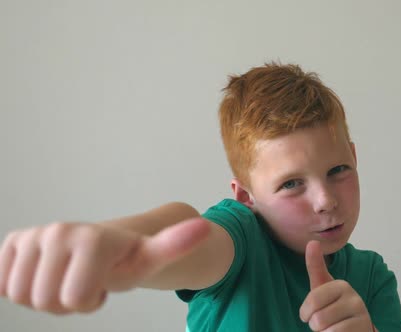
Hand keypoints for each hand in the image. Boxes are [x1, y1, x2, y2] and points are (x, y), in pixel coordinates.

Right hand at [0, 217, 208, 313]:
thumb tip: (204, 227)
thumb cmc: (127, 258)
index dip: (90, 302)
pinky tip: (49, 273)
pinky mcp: (13, 243)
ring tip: (72, 277)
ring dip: (47, 296)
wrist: (102, 245)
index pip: (74, 299)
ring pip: (21, 296)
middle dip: (68, 302)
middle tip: (88, 281)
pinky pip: (1, 284)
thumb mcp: (153, 257)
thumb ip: (176, 244)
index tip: (105, 283)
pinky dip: (23, 287)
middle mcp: (58, 231)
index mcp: (91, 238)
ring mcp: (32, 236)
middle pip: (45, 302)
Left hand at [300, 240, 374, 331]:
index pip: (312, 302)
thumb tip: (312, 241)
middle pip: (317, 319)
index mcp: (341, 285)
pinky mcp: (363, 330)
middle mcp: (354, 298)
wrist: (356, 327)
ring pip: (325, 330)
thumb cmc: (334, 307)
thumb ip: (315, 266)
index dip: (306, 313)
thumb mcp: (322, 287)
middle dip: (316, 325)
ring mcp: (361, 316)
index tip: (312, 311)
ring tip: (333, 327)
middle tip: (326, 321)